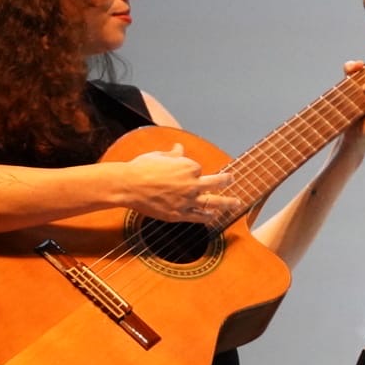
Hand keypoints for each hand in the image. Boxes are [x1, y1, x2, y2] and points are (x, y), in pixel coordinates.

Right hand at [122, 142, 238, 221]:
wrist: (127, 186)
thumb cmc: (141, 168)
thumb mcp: (158, 156)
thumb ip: (173, 155)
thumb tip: (180, 148)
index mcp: (188, 166)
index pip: (198, 168)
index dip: (192, 170)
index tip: (188, 171)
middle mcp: (191, 183)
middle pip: (216, 183)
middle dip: (225, 181)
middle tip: (232, 180)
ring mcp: (187, 200)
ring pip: (212, 202)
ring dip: (227, 203)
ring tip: (236, 203)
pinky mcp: (179, 214)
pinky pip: (198, 216)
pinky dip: (207, 217)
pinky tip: (214, 217)